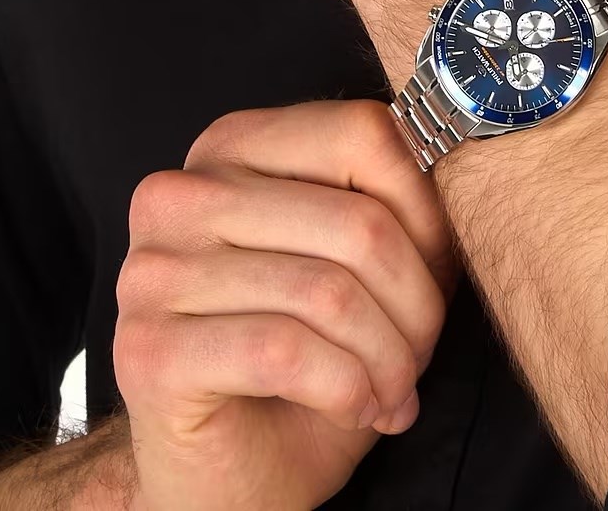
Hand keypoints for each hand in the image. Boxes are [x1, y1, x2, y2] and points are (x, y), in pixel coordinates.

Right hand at [113, 98, 459, 510]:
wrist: (225, 475)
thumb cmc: (301, 363)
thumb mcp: (359, 265)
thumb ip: (394, 205)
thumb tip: (459, 175)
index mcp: (233, 147)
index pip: (363, 133)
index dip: (424, 208)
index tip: (437, 268)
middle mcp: (180, 193)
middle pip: (358, 222)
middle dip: (416, 303)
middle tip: (421, 352)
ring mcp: (153, 269)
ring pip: (330, 292)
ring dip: (388, 358)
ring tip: (395, 388)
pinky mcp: (148, 349)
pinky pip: (287, 352)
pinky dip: (347, 389)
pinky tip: (358, 408)